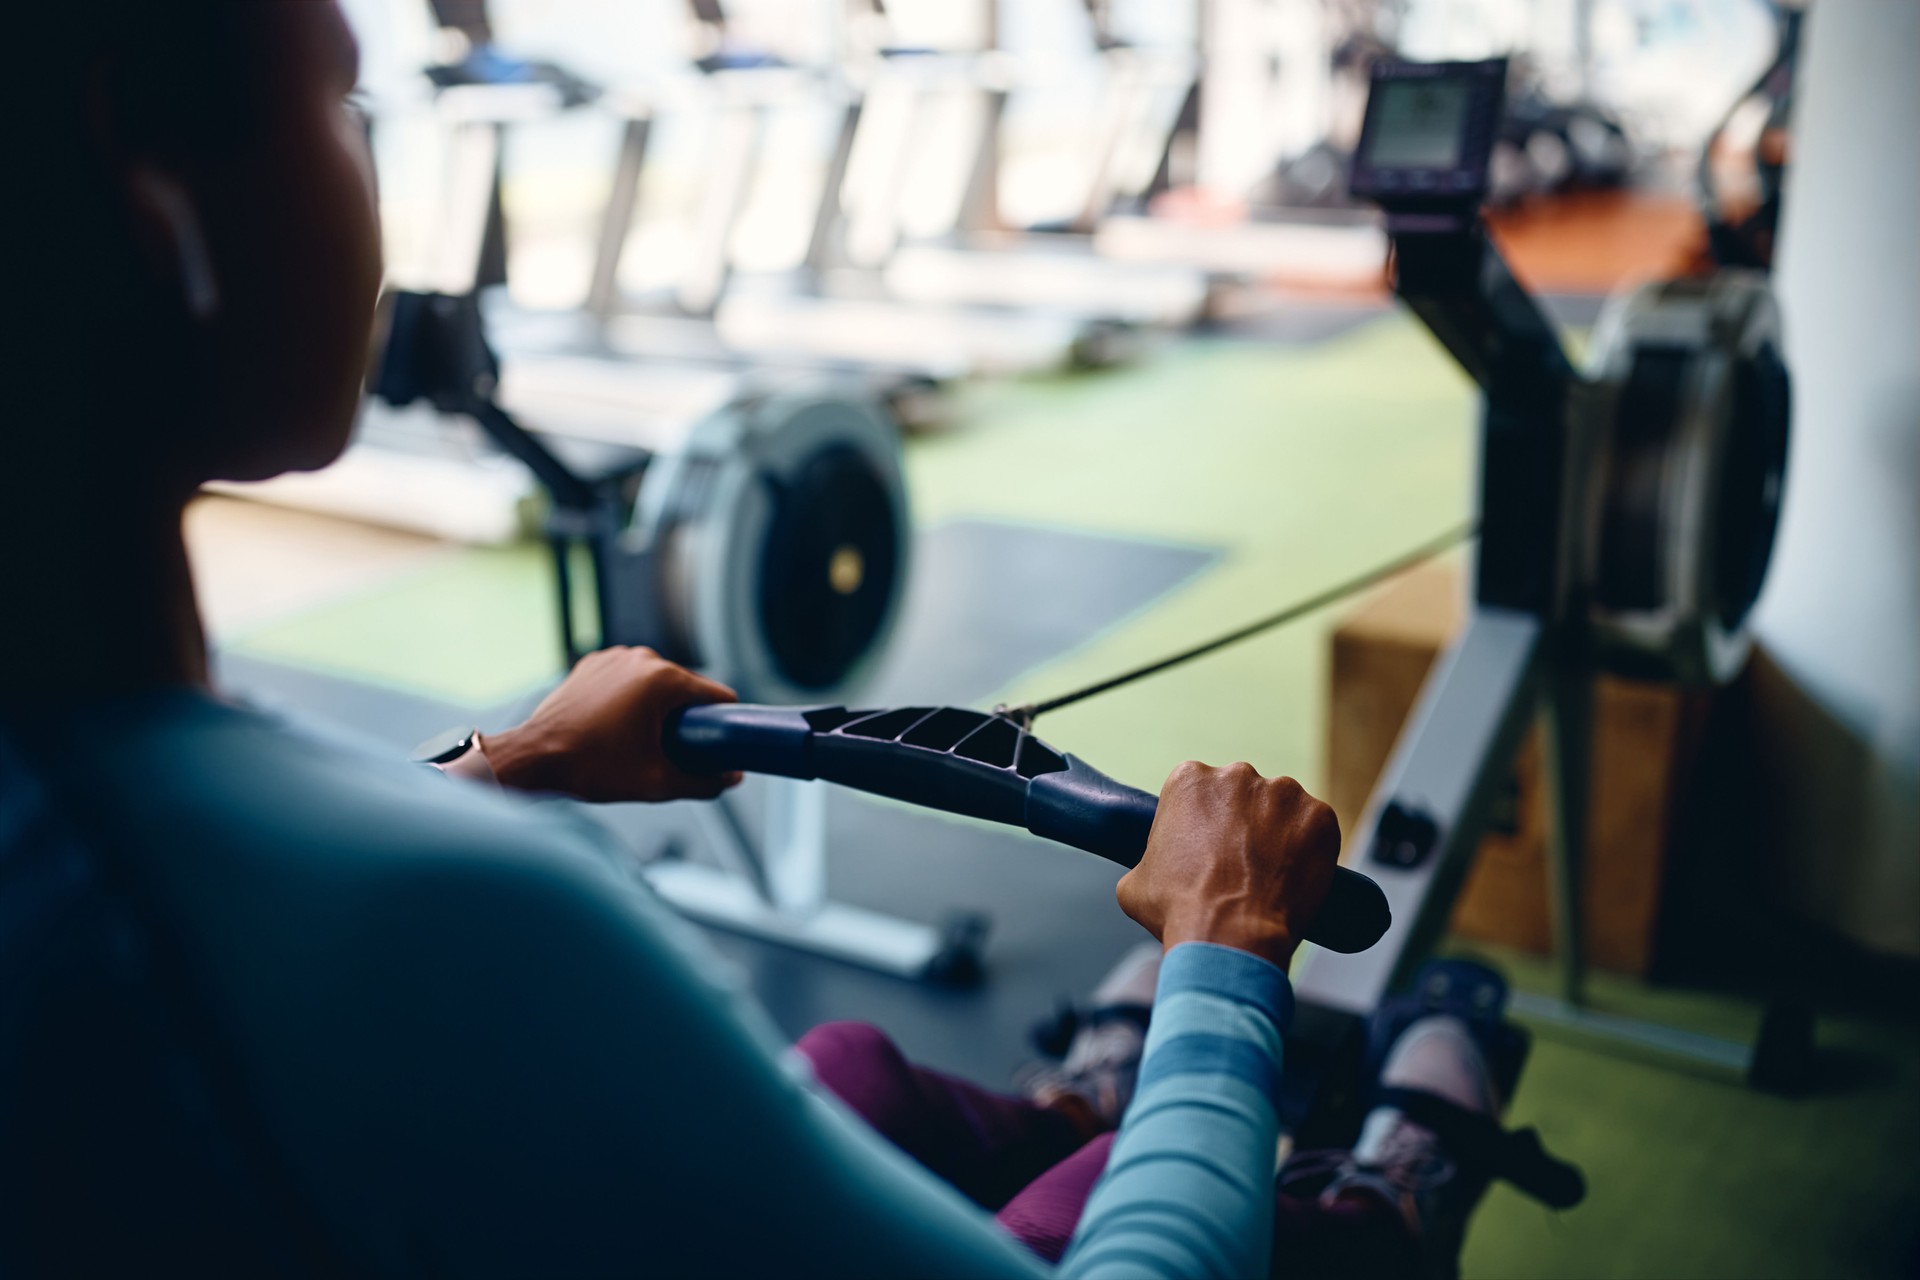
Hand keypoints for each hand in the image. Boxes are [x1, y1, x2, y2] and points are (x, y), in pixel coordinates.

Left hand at [483, 647, 743, 803]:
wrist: (534, 759)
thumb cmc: (591, 767)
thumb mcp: (658, 782)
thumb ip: (704, 782)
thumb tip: (730, 777)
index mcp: (663, 679)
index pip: (717, 696)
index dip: (722, 723)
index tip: (715, 746)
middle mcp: (640, 658)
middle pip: (685, 689)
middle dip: (685, 719)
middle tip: (668, 753)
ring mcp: (613, 658)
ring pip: (654, 684)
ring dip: (655, 708)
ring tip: (636, 742)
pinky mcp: (592, 665)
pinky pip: (626, 680)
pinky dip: (628, 700)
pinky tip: (614, 728)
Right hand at [1116, 762, 1340, 969]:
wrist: (1230, 937)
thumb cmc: (1179, 910)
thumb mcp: (1135, 882)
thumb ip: (1147, 860)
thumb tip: (1155, 869)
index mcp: (1189, 780)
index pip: (1197, 791)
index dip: (1201, 822)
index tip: (1206, 848)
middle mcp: (1237, 774)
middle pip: (1241, 794)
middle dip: (1241, 823)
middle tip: (1238, 865)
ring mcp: (1283, 793)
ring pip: (1281, 809)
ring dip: (1277, 833)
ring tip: (1268, 876)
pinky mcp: (1318, 816)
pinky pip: (1315, 828)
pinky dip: (1310, 848)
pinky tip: (1295, 876)